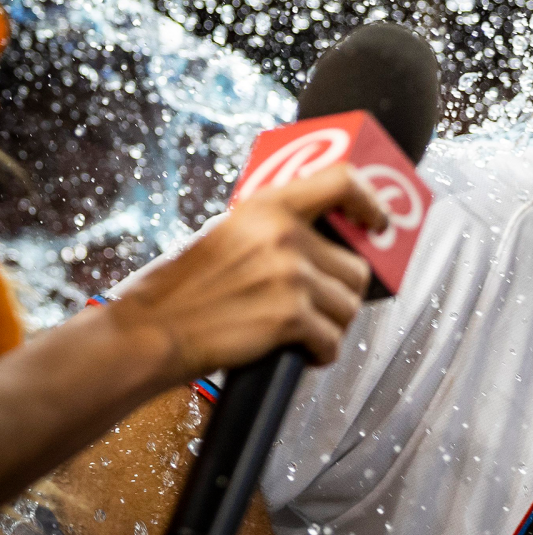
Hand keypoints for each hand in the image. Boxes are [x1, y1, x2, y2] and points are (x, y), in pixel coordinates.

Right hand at [111, 163, 386, 385]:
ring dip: (332, 325)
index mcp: (267, 206)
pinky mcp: (289, 317)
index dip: (371, 201)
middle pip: (357, 268)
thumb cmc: (186, 289)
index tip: (379, 222)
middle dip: (343, 294)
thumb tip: (328, 241)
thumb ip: (275, 231)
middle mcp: (283, 235)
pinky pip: (333, 340)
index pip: (342, 181)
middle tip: (317, 306)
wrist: (150, 331)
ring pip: (349, 307)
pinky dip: (322, 353)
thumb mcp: (229, 235)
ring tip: (301, 330)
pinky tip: (303, 352)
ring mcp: (289, 276)